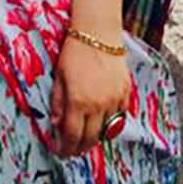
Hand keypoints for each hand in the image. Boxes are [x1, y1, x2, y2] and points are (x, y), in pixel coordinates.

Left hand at [50, 35, 130, 156]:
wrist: (98, 31)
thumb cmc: (74, 51)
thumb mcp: (59, 75)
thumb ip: (58, 101)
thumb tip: (56, 124)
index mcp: (78, 101)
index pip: (72, 136)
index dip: (65, 149)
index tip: (61, 152)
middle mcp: (98, 105)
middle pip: (91, 139)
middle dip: (80, 148)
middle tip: (73, 149)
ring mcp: (114, 100)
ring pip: (107, 130)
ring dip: (96, 136)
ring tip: (87, 136)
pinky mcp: (125, 92)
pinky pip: (120, 116)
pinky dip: (111, 121)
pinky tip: (103, 119)